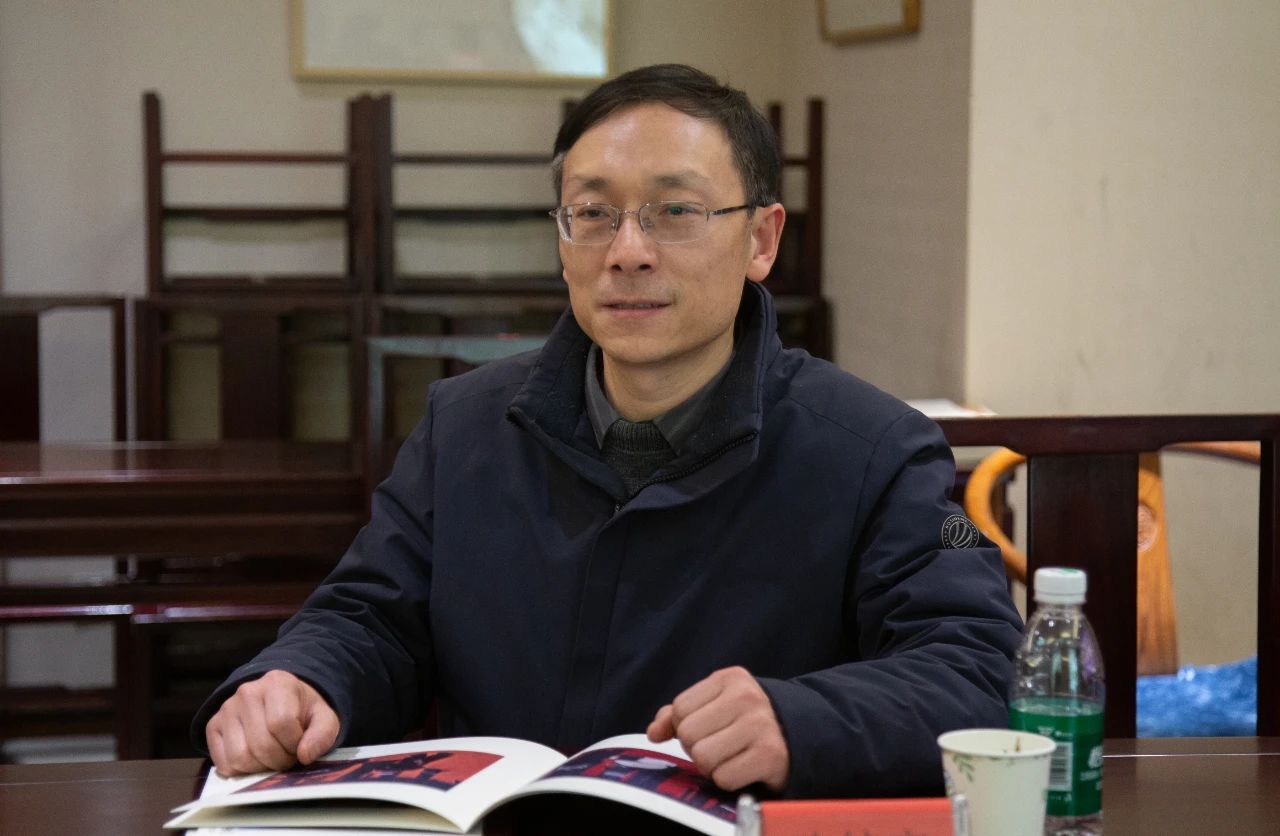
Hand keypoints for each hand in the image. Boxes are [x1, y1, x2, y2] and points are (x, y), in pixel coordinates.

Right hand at [206, 670, 339, 776]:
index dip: (294, 743)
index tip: (300, 746)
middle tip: (287, 757)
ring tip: (272, 757)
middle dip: (280, 761)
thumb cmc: (303, 711)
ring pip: (240, 757)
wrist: (282, 701)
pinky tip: (255, 759)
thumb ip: (322, 734)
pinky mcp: (213, 726)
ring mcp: (227, 709)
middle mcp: (247, 692)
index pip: (281, 723)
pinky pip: (223, 764)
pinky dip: (242, 771)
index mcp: (277, 683)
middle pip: (261, 745)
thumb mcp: (323, 717)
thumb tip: (305, 755)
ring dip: (261, 768)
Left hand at [646, 666, 789, 792]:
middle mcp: (747, 697)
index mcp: (730, 678)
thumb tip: (654, 732)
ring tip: (731, 756)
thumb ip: (678, 714)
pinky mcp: (770, 755)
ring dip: (712, 765)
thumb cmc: (746, 720)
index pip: (680, 708)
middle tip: (720, 745)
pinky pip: (723, 777)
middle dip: (698, 746)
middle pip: (689, 734)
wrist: (798, 735)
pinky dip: (729, 779)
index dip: (686, 726)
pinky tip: (744, 768)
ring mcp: (761, 726)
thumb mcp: (715, 704)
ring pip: (703, 757)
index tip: (707, 728)